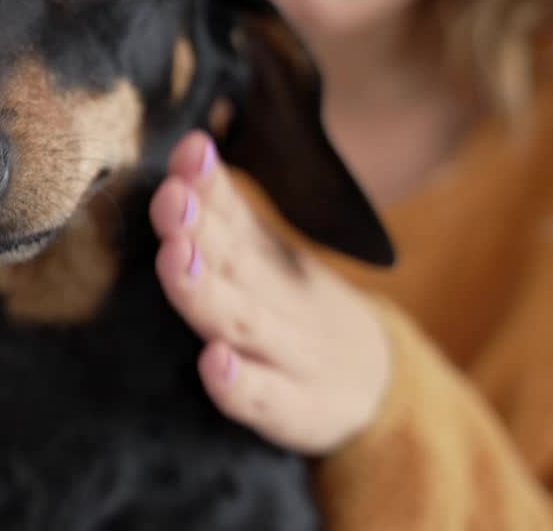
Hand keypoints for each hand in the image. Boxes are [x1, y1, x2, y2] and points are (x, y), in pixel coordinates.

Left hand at [149, 131, 392, 454]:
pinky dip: (237, 383)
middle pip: (235, 260)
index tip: (189, 149)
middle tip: (173, 197)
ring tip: (177, 257)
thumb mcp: (267, 253)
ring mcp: (285, 354)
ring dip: (207, 291)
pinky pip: (262, 398)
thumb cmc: (295, 308)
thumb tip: (188, 143)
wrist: (379, 383)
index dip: (210, 183)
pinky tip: (213, 363)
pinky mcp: (292, 409)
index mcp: (263, 258)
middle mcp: (276, 299)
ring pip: (241, 321)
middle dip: (200, 228)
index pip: (235, 214)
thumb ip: (223, 207)